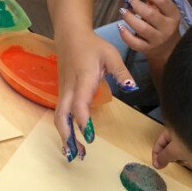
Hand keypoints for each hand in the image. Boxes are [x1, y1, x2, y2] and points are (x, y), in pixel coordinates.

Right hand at [54, 30, 136, 160]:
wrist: (70, 35)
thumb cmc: (92, 45)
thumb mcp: (110, 54)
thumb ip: (121, 72)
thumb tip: (132, 87)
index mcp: (83, 79)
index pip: (80, 103)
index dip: (83, 121)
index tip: (90, 137)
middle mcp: (70, 88)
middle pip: (63, 115)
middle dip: (68, 136)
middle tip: (78, 155)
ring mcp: (64, 90)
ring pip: (59, 116)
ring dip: (64, 136)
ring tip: (73, 154)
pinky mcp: (63, 92)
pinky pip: (60, 113)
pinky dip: (63, 128)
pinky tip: (69, 140)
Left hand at [117, 0, 181, 60]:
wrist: (168, 48)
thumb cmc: (163, 23)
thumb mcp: (164, 9)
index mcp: (173, 14)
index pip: (162, 1)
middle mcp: (167, 28)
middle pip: (151, 14)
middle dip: (137, 5)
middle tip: (128, 0)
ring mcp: (157, 40)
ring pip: (142, 29)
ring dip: (129, 18)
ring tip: (122, 11)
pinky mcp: (147, 49)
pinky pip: (134, 43)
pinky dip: (125, 35)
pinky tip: (120, 26)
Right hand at [152, 128, 186, 168]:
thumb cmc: (189, 143)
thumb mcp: (173, 150)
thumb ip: (163, 157)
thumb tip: (155, 165)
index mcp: (171, 130)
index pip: (159, 141)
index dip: (155, 153)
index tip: (155, 165)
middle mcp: (178, 134)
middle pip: (168, 146)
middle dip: (166, 156)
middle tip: (164, 165)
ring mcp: (187, 141)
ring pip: (176, 150)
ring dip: (175, 158)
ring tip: (178, 163)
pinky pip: (185, 153)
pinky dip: (184, 158)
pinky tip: (188, 162)